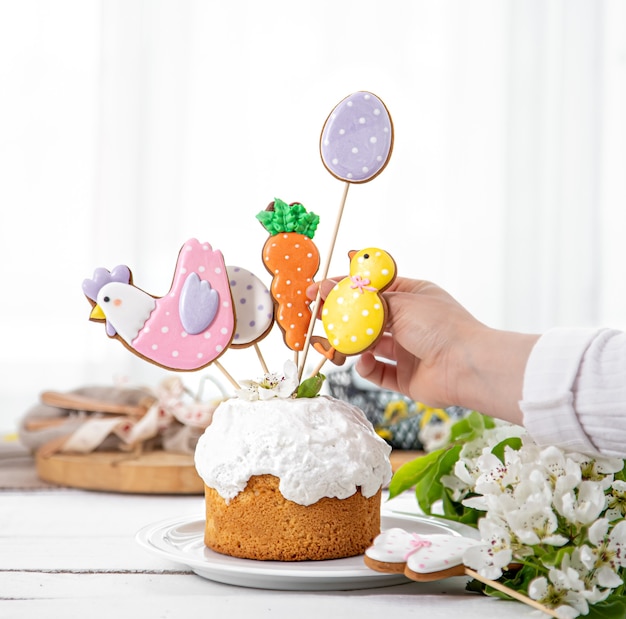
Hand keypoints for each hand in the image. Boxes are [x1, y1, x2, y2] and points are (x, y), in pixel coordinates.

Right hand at [308, 277, 538, 422]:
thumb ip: (365, 299)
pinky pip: (379, 372)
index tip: (318, 290)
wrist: (466, 366)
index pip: (372, 290)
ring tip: (331, 342)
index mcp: (413, 297)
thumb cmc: (440, 326)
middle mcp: (410, 323)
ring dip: (351, 344)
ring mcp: (408, 351)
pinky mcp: (406, 378)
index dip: (346, 289)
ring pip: (370, 346)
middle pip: (367, 319)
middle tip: (317, 317)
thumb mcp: (400, 302)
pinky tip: (362, 361)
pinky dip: (367, 367)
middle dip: (342, 318)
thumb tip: (334, 287)